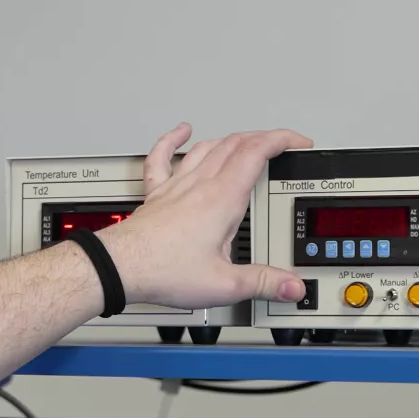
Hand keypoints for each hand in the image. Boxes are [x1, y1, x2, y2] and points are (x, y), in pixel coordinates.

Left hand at [98, 123, 311, 308]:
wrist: (119, 267)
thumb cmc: (163, 270)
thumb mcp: (224, 284)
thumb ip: (263, 283)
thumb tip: (293, 286)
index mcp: (222, 199)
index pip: (257, 152)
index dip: (282, 140)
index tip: (298, 142)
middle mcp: (199, 185)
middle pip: (235, 144)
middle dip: (263, 138)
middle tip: (281, 144)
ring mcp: (176, 186)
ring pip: (206, 148)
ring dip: (230, 139)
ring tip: (246, 140)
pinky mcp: (156, 195)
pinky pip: (162, 157)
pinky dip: (172, 140)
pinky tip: (180, 131)